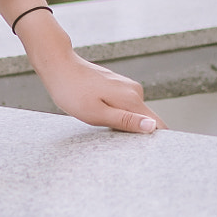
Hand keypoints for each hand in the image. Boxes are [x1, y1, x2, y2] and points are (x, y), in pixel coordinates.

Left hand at [0, 0, 163, 134]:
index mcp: (131, 98)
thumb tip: (152, 127)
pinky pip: (124, 105)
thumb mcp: (96, 113)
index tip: (143, 151)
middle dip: (136, 132)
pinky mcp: (117, 85)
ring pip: (134, 112)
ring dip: (123, 122)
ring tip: (100, 122)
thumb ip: (126, 121)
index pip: (158, 124)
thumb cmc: (72, 92)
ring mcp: (126, 85)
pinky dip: (116, 113)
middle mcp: (134, 90)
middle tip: (110, 134)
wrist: (57, 65)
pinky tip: (99, 112)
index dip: (155, 141)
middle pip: (146, 119)